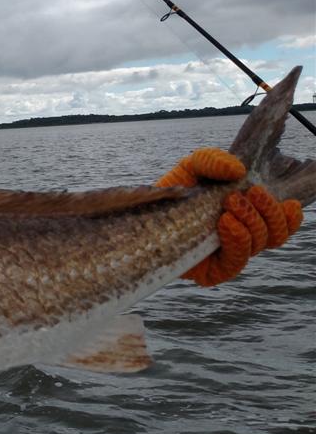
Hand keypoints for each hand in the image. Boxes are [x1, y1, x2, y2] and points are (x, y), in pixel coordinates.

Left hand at [156, 148, 303, 285]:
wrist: (143, 214)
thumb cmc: (174, 191)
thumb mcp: (193, 167)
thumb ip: (213, 161)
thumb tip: (239, 171)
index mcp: (248, 217)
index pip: (281, 224)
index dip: (290, 216)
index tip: (287, 201)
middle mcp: (243, 238)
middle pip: (275, 234)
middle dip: (267, 212)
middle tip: (245, 194)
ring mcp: (229, 256)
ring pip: (260, 244)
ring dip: (252, 222)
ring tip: (230, 204)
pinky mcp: (213, 272)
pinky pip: (236, 261)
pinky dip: (237, 239)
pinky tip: (226, 222)